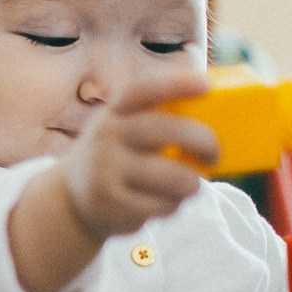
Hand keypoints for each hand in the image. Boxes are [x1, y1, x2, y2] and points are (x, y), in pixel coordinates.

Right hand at [58, 72, 218, 240]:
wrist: (73, 197)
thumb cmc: (118, 156)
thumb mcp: (124, 129)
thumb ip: (158, 119)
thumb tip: (218, 116)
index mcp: (113, 112)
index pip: (141, 91)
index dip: (174, 85)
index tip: (206, 86)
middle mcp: (105, 137)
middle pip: (167, 131)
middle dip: (204, 142)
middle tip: (214, 155)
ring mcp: (105, 171)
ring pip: (175, 177)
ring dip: (193, 183)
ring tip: (189, 184)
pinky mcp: (112, 204)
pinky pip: (163, 205)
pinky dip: (173, 205)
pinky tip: (161, 202)